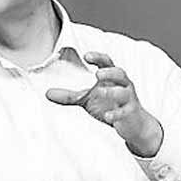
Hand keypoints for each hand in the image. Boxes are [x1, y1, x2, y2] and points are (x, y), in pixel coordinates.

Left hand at [45, 51, 162, 156]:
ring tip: (100, 92)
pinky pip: (125, 112)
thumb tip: (47, 94)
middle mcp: (123, 85)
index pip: (107, 62)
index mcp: (111, 77)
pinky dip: (116, 114)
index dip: (98, 57)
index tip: (87, 56)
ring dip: (112, 91)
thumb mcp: (88, 99)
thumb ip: (70, 95)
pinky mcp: (131, 113)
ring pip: (124, 92)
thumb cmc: (109, 105)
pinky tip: (107, 116)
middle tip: (98, 74)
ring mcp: (128, 98)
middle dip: (110, 72)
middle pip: (120, 73)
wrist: (133, 124)